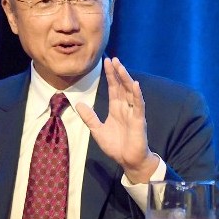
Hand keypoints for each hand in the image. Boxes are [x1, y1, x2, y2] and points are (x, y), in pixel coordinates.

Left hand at [75, 57, 159, 183]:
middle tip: (113, 58)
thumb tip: (79, 104)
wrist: (127, 160)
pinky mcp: (139, 120)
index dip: (110, 75)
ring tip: (121, 67)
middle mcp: (126, 107)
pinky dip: (137, 94)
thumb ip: (90, 117)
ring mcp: (133, 112)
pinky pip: (138, 105)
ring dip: (126, 79)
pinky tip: (135, 85)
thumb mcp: (98, 130)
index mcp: (116, 108)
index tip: (106, 61)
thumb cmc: (116, 146)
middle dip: (118, 72)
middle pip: (122, 86)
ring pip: (130, 92)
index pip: (113, 88)